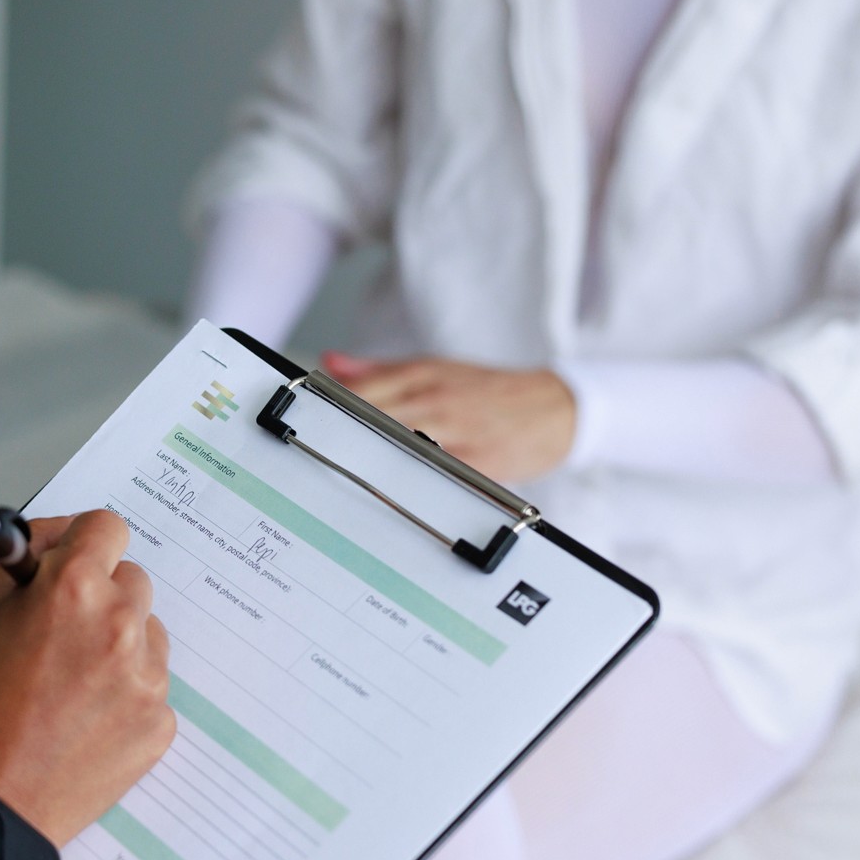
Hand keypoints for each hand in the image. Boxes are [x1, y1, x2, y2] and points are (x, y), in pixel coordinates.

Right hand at [0, 510, 175, 844]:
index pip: (106, 528)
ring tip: (65, 684)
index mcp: (74, 588)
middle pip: (131, 580)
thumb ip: (22, 559)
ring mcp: (146, 679)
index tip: (65, 563)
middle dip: (98, 595)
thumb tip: (51, 538)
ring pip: (145, 634)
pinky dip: (122, 695)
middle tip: (56, 632)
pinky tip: (79, 718)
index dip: (79, 543)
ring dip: (115, 644)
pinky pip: (149, 687)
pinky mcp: (158, 726)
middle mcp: (120, 626)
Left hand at [325, 352, 576, 483]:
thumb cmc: (488, 391)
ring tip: (339, 478)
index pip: (362, 390)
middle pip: (376, 419)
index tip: (304, 423)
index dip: (329, 409)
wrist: (556, 407)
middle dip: (342, 437)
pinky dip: (412, 485)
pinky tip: (387, 496)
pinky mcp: (477, 463)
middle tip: (310, 456)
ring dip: (370, 461)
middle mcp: (436, 400)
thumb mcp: (435, 369)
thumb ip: (379, 371)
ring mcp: (457, 432)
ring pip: (402, 446)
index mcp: (423, 375)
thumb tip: (331, 363)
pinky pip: (437, 476)